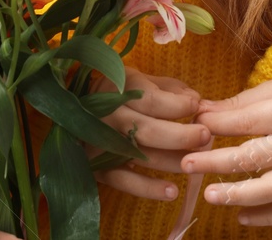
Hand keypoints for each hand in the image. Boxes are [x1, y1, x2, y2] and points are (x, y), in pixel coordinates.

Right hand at [89, 65, 211, 200]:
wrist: (66, 110)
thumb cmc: (110, 92)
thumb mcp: (134, 79)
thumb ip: (166, 87)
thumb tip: (194, 98)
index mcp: (117, 91)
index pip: (152, 100)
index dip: (178, 105)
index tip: (198, 107)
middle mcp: (108, 117)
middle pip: (148, 129)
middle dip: (181, 135)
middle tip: (205, 135)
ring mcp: (101, 143)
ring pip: (140, 155)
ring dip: (172, 161)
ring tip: (195, 163)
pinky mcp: (97, 167)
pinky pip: (124, 180)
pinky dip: (148, 188)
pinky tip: (172, 191)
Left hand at [179, 75, 271, 226]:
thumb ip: (239, 103)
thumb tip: (201, 112)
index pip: (246, 122)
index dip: (216, 126)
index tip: (193, 127)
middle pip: (254, 158)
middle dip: (217, 162)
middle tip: (187, 164)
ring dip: (239, 195)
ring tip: (210, 196)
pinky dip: (267, 217)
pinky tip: (241, 217)